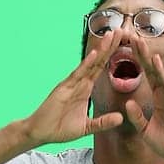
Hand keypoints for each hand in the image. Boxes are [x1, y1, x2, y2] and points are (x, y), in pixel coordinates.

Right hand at [22, 27, 129, 146]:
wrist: (40, 132)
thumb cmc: (59, 128)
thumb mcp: (86, 127)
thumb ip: (103, 122)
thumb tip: (120, 118)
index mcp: (85, 89)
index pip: (101, 69)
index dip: (112, 57)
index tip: (124, 44)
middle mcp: (79, 83)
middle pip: (98, 61)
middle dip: (110, 47)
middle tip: (123, 31)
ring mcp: (71, 84)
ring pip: (90, 64)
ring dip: (101, 50)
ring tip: (112, 36)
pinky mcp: (64, 88)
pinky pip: (77, 74)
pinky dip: (86, 64)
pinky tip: (95, 54)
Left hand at [120, 31, 163, 163]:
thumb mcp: (144, 129)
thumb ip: (136, 116)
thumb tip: (128, 103)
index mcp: (157, 97)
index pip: (146, 75)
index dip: (137, 62)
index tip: (128, 48)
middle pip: (151, 68)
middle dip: (141, 52)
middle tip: (131, 36)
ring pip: (158, 72)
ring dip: (148, 56)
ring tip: (139, 40)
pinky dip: (161, 72)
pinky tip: (155, 60)